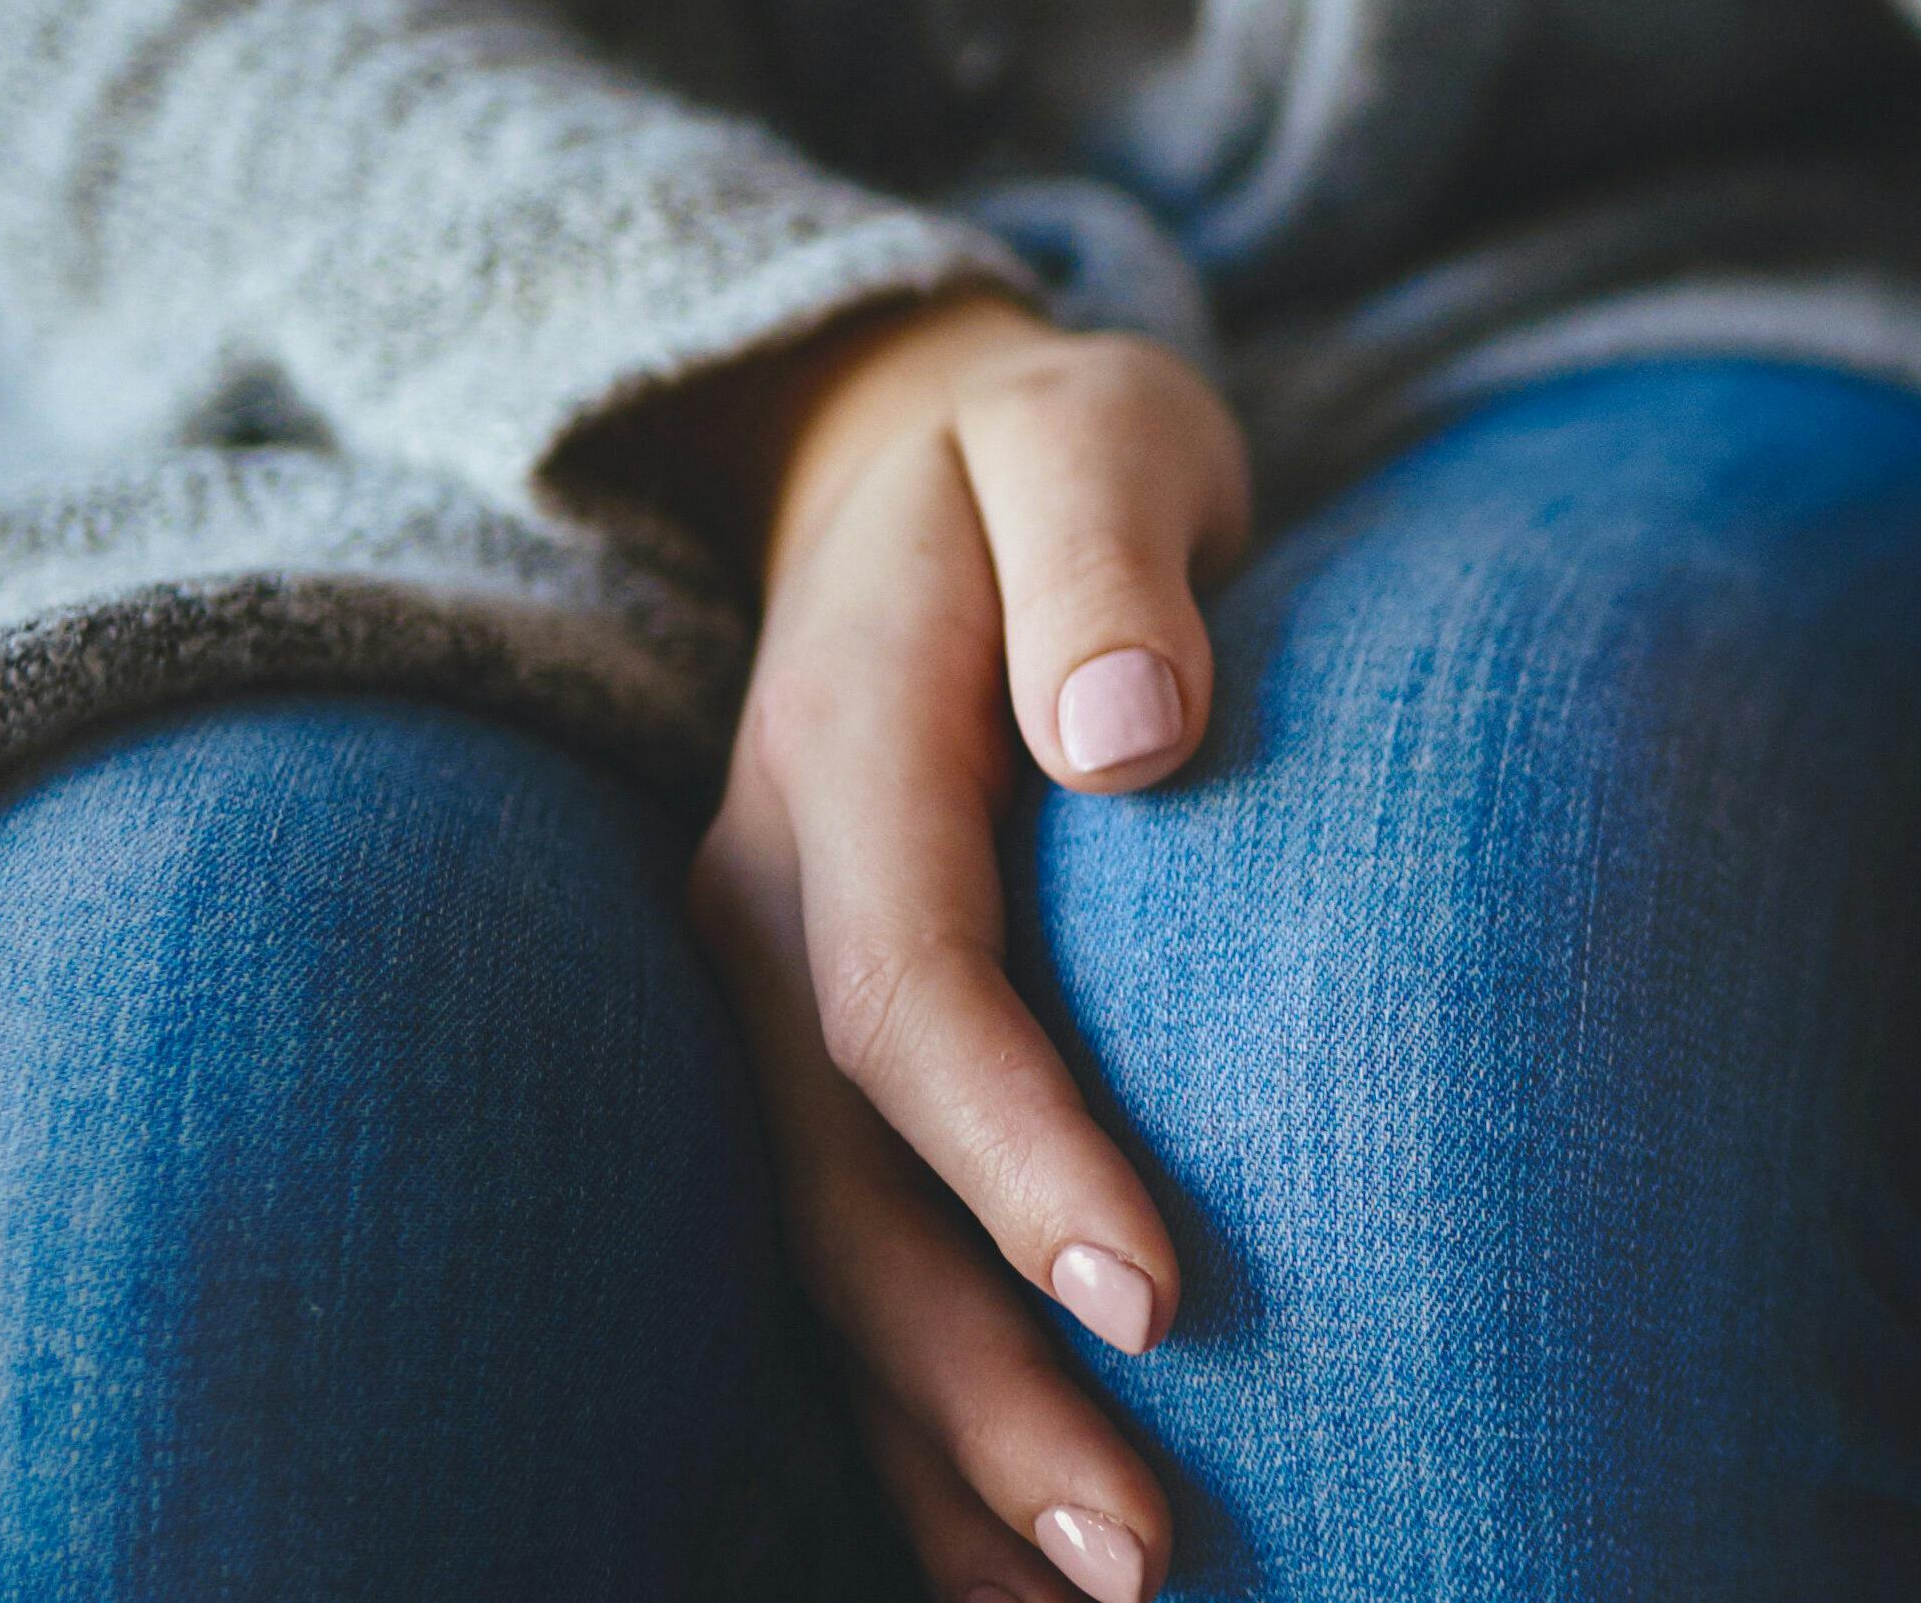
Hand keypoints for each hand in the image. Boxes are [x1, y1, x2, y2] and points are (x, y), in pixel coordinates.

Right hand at [663, 295, 1245, 1602]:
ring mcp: (758, 995)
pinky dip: (911, 1428)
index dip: (1020, 1156)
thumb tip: (1131, 733)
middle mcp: (761, 902)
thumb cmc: (1051, 449)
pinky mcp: (800, 1056)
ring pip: (827, 1265)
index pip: (910, 993)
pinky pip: (839, 1261)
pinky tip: (1002, 1571)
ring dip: (943, 1456)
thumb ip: (1111, 560)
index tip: (1162, 1298)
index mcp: (839, 758)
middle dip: (979, 1391)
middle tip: (1144, 1553)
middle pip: (847, 1190)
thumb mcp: (1091, 432)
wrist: (902, 446)